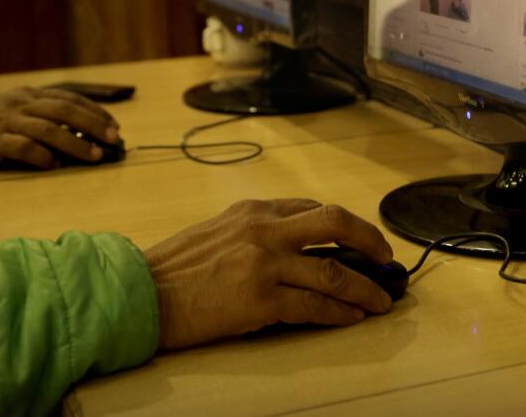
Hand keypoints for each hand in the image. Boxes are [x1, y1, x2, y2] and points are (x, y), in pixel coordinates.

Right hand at [0, 86, 120, 173]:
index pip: (70, 98)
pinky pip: (22, 147)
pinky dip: (41, 156)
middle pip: (65, 110)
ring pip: (48, 129)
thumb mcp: (15, 112)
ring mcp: (5, 120)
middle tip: (113, 139)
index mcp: (28, 94)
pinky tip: (54, 166)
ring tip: (94, 156)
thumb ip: (43, 118)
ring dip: (75, 143)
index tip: (114, 126)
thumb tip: (83, 137)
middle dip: (93, 124)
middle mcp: (20, 103)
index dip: (95, 111)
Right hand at [143, 199, 394, 350]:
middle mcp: (264, 229)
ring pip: (332, 271)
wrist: (139, 295)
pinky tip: (352, 318)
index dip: (345, 225)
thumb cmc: (172, 269)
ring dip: (364, 287)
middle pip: (335, 223)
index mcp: (253, 210)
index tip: (361, 239)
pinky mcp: (259, 299)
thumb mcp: (216, 231)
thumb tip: (291, 244)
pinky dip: (339, 312)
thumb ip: (254, 230)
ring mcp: (264, 263)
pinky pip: (313, 305)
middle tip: (387, 258)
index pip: (312, 208)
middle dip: (370, 239)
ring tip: (380, 300)